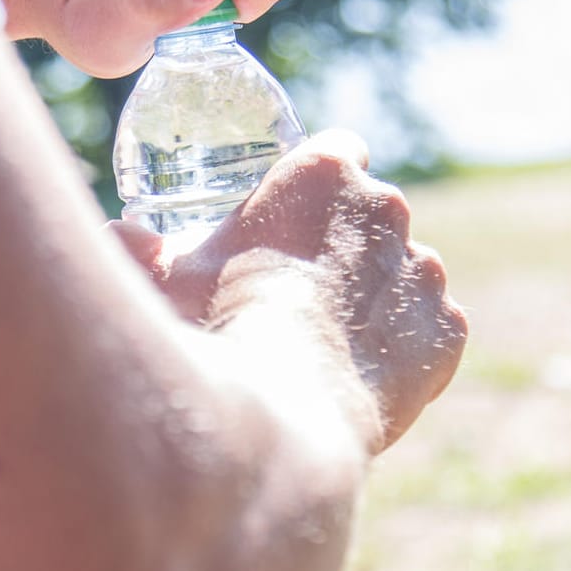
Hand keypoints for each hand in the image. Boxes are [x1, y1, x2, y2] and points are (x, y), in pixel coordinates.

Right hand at [110, 131, 468, 450]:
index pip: (335, 151)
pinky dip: (406, 347)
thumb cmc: (217, 334)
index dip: (312, 189)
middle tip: (297, 290)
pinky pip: (431, 329)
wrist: (283, 419)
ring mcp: (426, 270)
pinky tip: (363, 373)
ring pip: (404, 272)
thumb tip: (122, 238)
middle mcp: (387, 208)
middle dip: (343, 244)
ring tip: (328, 341)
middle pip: (372, 214)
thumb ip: (140, 251)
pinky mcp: (448, 329)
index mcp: (325, 171)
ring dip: (377, 295)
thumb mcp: (166, 282)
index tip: (288, 222)